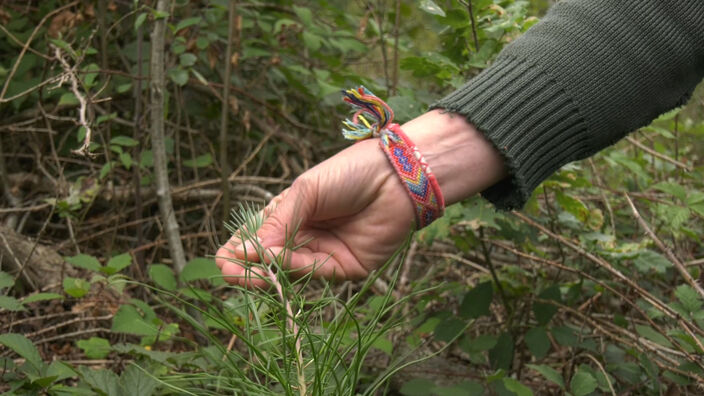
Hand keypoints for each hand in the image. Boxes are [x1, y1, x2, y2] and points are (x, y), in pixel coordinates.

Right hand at [215, 110, 506, 287]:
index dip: (240, 250)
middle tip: (228, 270)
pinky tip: (275, 259)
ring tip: (244, 265)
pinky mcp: (344, 269)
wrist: (396, 177)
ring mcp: (324, 255)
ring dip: (265, 270)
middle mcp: (306, 238)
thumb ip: (279, 221)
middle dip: (247, 266)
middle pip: (269, 261)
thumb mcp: (306, 191)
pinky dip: (291, 267)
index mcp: (293, 216)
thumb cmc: (350, 174)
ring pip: (287, 272)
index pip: (258, 239)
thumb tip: (248, 251)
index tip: (223, 258)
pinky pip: (313, 273)